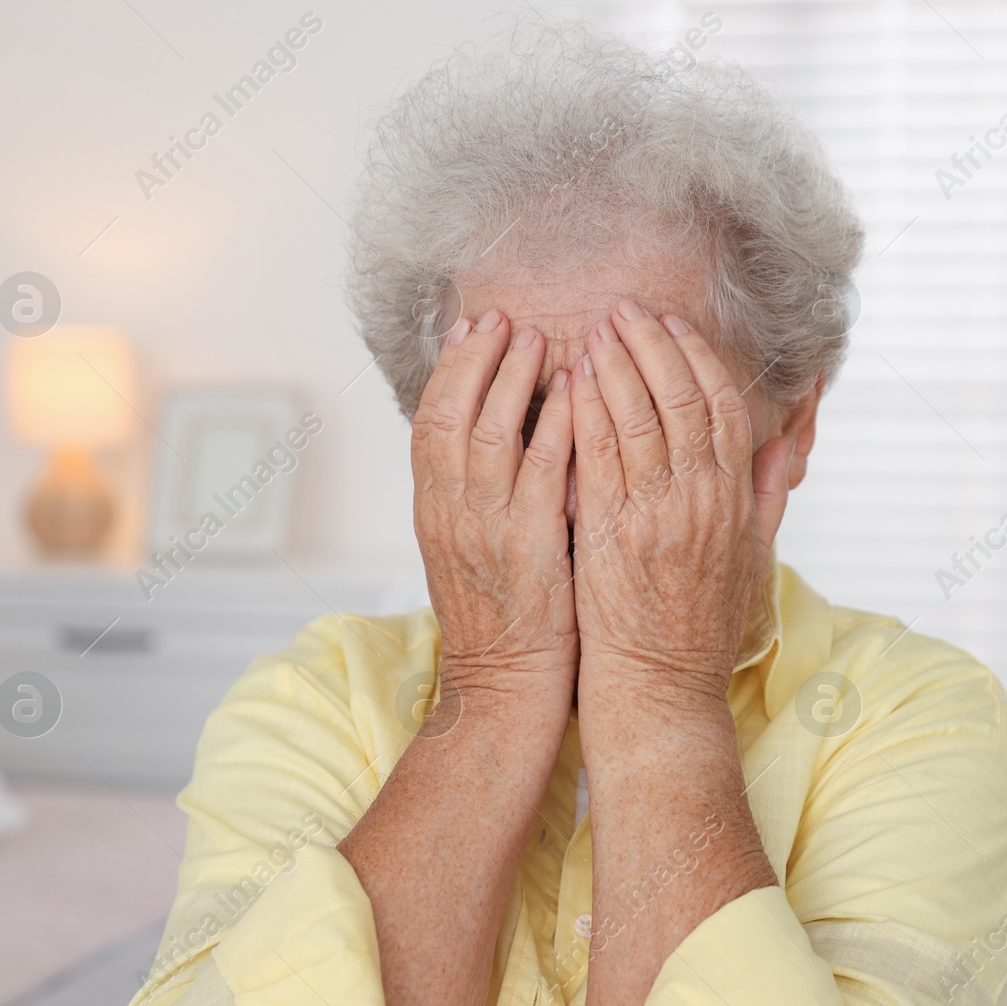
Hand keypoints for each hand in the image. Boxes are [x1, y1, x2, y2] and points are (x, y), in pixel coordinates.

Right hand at [411, 308, 576, 704]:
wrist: (503, 687)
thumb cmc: (501, 618)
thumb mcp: (468, 549)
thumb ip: (475, 493)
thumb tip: (494, 431)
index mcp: (433, 510)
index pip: (429, 422)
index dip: (450, 370)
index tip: (471, 327)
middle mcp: (451, 513)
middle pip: (451, 414)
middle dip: (476, 359)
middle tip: (503, 318)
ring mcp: (487, 529)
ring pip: (490, 434)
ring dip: (513, 379)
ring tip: (539, 338)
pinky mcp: (530, 547)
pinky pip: (542, 473)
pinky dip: (556, 426)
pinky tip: (576, 392)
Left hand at [568, 298, 795, 710]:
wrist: (660, 691)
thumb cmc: (701, 631)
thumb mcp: (753, 562)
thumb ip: (767, 499)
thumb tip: (787, 445)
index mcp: (735, 502)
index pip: (725, 409)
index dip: (699, 360)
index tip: (675, 327)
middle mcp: (701, 500)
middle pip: (682, 399)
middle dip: (652, 345)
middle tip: (625, 309)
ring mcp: (655, 514)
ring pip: (638, 417)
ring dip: (615, 364)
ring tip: (594, 328)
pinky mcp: (610, 533)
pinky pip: (598, 455)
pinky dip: (586, 410)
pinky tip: (571, 379)